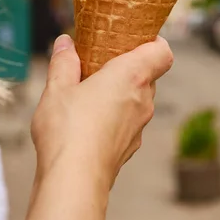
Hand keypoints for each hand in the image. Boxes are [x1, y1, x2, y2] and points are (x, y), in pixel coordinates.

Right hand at [31, 34, 173, 190]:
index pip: (162, 52)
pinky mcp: (130, 147)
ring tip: (90, 92)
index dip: (154, 42)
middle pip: (148, 75)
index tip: (136, 37)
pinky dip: (116, 116)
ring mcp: (139, 127)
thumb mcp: (57, 88)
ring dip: (121, 93)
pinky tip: (89, 121)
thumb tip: (65, 43)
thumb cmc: (68, 131)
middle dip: (128, 66)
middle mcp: (143, 100)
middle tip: (101, 63)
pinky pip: (129, 122)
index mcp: (130, 77)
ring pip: (138, 100)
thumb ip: (63, 62)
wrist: (74, 181)